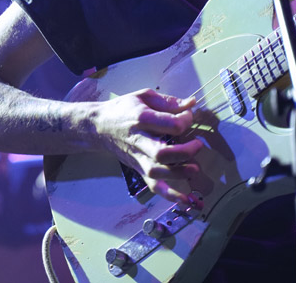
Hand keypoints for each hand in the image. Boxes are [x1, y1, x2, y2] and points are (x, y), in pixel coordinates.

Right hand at [93, 88, 202, 204]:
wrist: (98, 127)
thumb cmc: (123, 109)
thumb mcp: (143, 96)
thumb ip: (168, 101)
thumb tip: (191, 103)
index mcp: (141, 119)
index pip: (170, 124)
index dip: (186, 120)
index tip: (188, 116)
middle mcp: (139, 141)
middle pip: (162, 153)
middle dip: (185, 151)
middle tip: (197, 144)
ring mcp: (138, 158)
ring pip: (157, 172)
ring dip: (179, 173)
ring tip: (194, 168)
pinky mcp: (138, 169)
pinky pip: (154, 186)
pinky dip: (170, 195)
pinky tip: (186, 200)